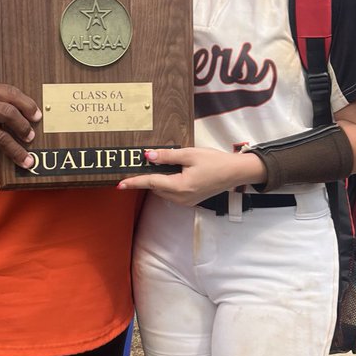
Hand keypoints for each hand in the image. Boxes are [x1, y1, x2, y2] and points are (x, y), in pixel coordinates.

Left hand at [116, 147, 262, 204]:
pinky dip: (168, 184)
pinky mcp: (190, 201)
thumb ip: (167, 156)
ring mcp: (186, 201)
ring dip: (160, 180)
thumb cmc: (215, 161)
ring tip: (168, 166)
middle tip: (147, 163)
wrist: (235, 173)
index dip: (134, 182)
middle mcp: (181, 198)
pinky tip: (176, 173)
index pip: (151, 183)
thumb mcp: (190, 154)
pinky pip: (172, 193)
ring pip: (163, 191)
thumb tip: (147, 156)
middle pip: (156, 187)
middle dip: (149, 177)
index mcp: (180, 186)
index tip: (119, 184)